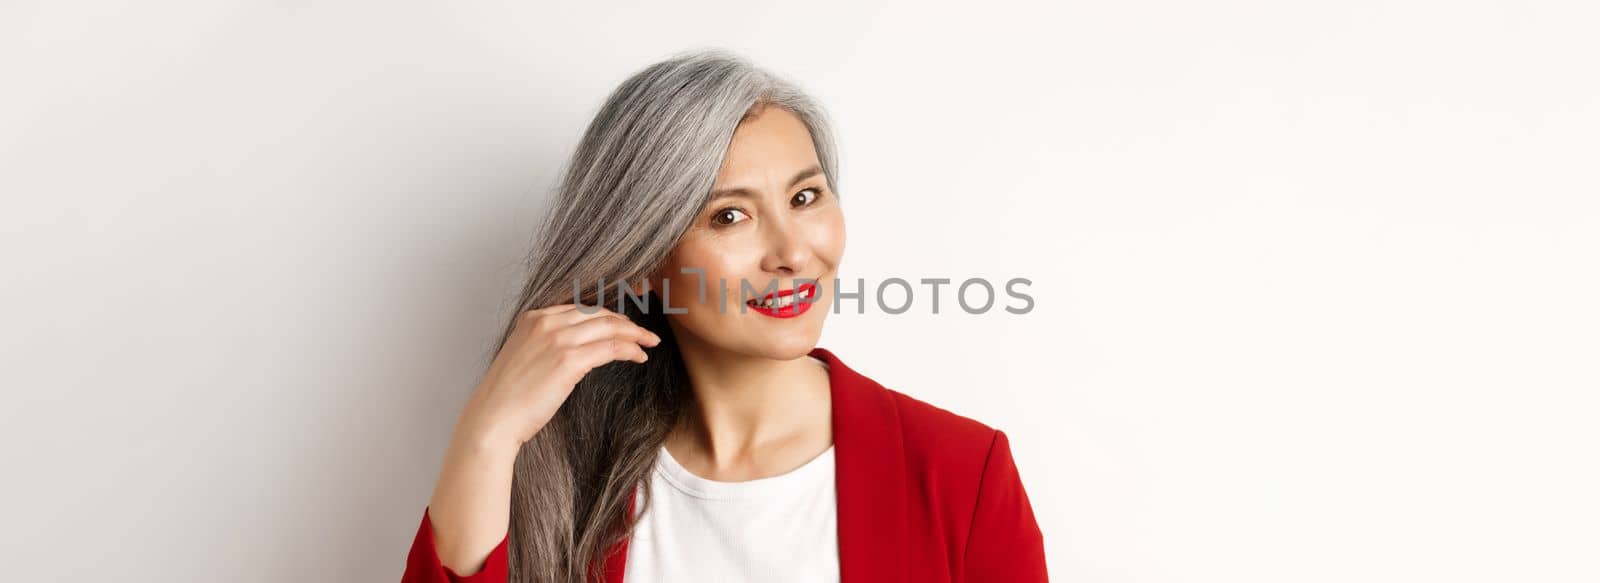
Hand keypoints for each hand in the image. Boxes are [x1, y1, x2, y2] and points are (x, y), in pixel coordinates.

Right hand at [455, 303, 661, 455]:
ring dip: (635, 333)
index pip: (580, 309)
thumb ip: (546, 345)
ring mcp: (557, 339)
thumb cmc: (508, 398)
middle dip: (626, 322)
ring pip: (609, 326)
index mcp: (532, 318)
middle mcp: (545, 323)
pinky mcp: (568, 360)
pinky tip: (639, 356)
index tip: (622, 324)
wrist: (493, 419)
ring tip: (649, 343)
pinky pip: (610, 347)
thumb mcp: (525, 358)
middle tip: (644, 334)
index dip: (606, 315)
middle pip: (598, 313)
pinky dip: (629, 349)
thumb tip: (576, 350)